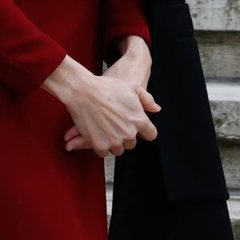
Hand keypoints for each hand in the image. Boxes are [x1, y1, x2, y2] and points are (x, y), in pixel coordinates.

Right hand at [42, 37, 159, 156]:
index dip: (144, 131)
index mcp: (139, 120)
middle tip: (115, 125)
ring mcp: (114, 141)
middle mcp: (129, 133)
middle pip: (131, 144)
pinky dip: (100, 146)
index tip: (136, 129)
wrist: (83, 92)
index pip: (151, 135)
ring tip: (105, 129)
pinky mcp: (100, 146)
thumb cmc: (107, 87)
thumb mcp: (132, 87)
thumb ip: (147, 99)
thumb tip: (156, 109)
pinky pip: (104, 153)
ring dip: (113, 143)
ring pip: (118, 150)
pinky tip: (97, 134)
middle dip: (125, 136)